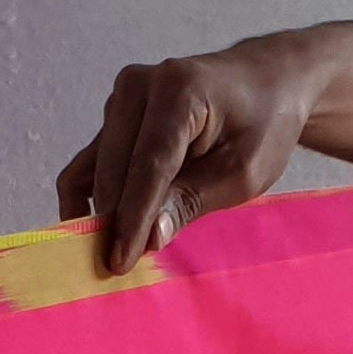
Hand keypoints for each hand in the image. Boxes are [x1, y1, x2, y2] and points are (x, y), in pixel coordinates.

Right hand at [57, 32, 325, 273]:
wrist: (265, 83)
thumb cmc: (263, 125)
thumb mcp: (243, 172)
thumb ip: (193, 200)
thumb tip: (148, 236)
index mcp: (179, 90)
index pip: (149, 165)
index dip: (133, 218)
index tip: (119, 261)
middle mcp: (139, 86)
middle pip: (115, 168)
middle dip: (113, 221)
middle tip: (116, 270)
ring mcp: (121, 99)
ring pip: (96, 168)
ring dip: (102, 212)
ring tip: (113, 253)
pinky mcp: (113, 118)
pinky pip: (88, 163)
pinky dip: (88, 198)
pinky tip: (94, 230)